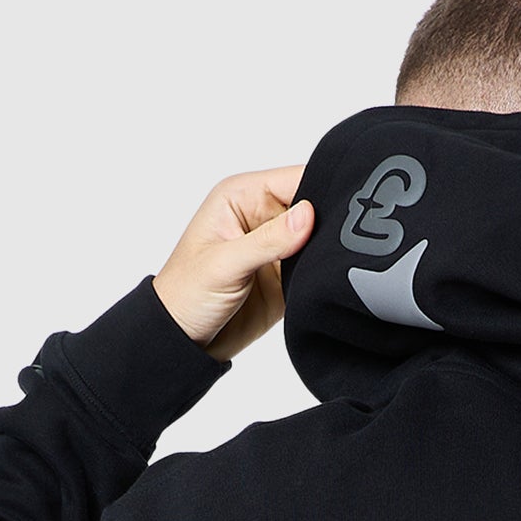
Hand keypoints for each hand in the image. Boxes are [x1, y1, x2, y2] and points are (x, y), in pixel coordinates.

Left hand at [153, 167, 313, 359]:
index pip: (293, 179)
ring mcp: (276, 249)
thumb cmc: (186, 293)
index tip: (336, 211)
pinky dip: (321, 275)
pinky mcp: (286, 278)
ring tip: (316, 268)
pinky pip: (315, 269)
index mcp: (243, 197)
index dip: (319, 190)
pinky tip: (319, 282)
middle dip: (325, 224)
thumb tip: (308, 215)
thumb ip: (268, 239)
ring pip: (317, 240)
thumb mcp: (224, 263)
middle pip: (312, 207)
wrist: (184, 341)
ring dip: (323, 252)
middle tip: (327, 246)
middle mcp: (262, 217)